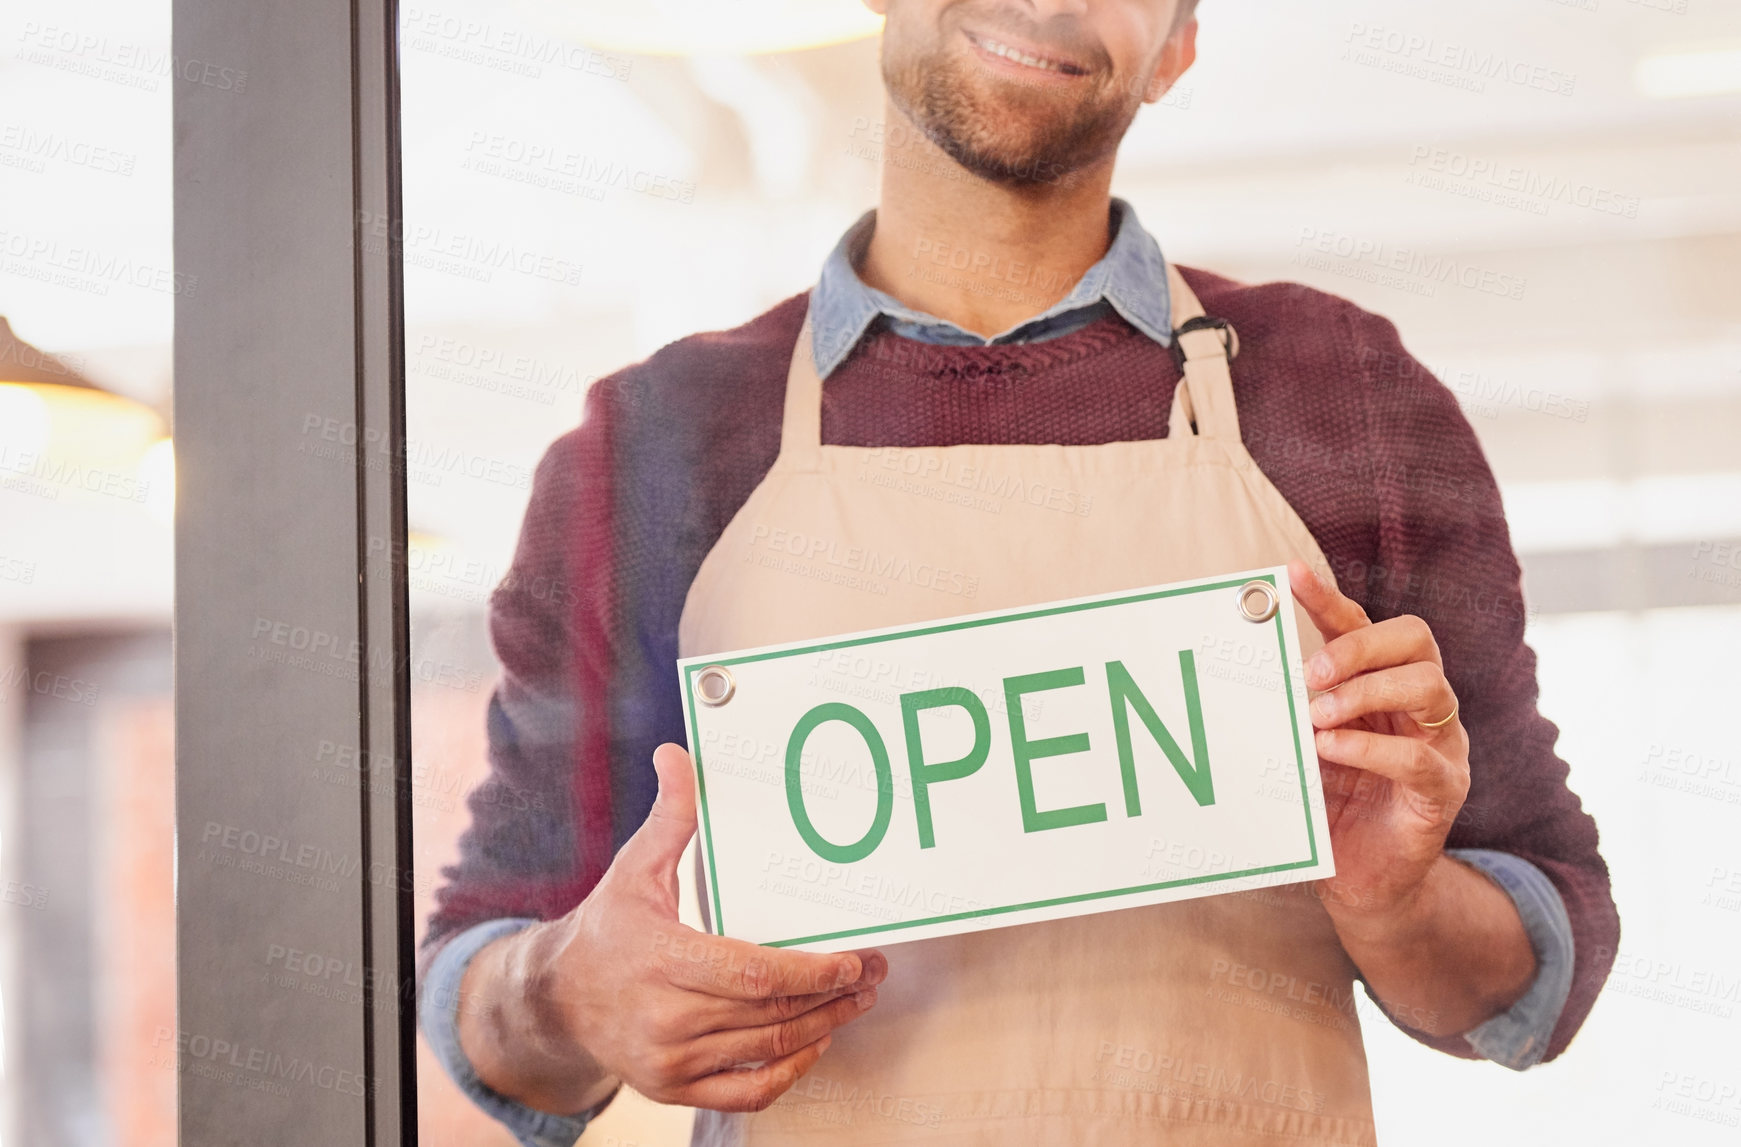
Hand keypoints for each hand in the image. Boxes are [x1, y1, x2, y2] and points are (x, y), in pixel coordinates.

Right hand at [460, 743, 884, 1113]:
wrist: (555, 999)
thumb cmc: (606, 929)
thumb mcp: (635, 869)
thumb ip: (670, 817)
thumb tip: (676, 756)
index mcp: (662, 960)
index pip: (753, 973)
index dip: (810, 971)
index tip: (852, 960)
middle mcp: (665, 1018)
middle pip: (770, 1013)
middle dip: (832, 995)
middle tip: (873, 973)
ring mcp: (669, 1061)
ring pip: (766, 1048)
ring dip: (822, 1026)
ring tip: (856, 1001)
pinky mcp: (673, 1088)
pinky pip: (746, 1092)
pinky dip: (788, 1070)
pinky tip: (813, 1041)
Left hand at [1287, 560, 1470, 930]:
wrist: (1362, 884)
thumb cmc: (1331, 808)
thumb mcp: (1302, 748)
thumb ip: (1288, 711)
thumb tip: (1244, 667)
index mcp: (1385, 687)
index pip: (1366, 626)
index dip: (1330, 599)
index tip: (1289, 576)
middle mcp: (1422, 707)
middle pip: (1415, 641)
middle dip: (1358, 646)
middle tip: (1311, 671)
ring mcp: (1441, 747)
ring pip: (1429, 687)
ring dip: (1365, 692)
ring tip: (1318, 715)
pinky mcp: (1442, 792)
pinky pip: (1418, 758)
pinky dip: (1369, 748)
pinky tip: (1329, 749)